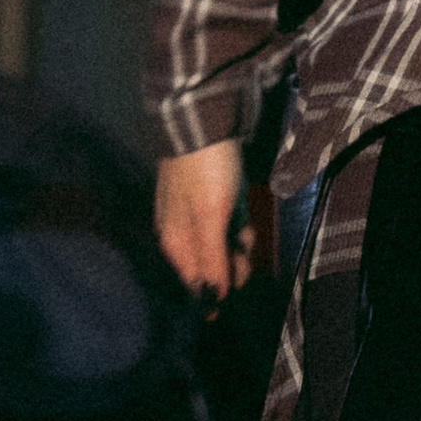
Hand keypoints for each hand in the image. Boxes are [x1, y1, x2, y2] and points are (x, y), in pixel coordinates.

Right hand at [157, 136, 248, 300]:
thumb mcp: (210, 217)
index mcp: (174, 244)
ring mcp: (198, 217)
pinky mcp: (213, 201)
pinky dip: (240, 226)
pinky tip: (246, 218)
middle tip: (244, 250)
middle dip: (232, 265)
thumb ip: (211, 259)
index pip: (194, 284)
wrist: (204, 120)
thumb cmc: (205, 173)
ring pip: (223, 246)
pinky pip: (229, 226)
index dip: (216, 292)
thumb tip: (212, 299)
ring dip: (240, 244)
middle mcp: (182, 235)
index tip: (236, 288)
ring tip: (246, 228)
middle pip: (210, 267)